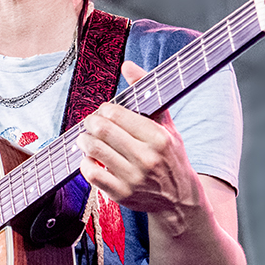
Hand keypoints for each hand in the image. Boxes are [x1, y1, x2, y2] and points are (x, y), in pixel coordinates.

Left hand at [76, 61, 204, 226]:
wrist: (179, 199)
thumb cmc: (171, 156)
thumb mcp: (167, 124)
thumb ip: (147, 93)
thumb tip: (127, 65)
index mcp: (159, 138)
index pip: (116, 114)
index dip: (104, 109)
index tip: (105, 112)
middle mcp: (146, 158)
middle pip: (101, 130)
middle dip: (90, 122)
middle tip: (91, 123)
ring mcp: (133, 178)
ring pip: (93, 150)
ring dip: (84, 140)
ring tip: (88, 139)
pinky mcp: (121, 194)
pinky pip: (91, 173)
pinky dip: (85, 163)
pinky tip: (91, 159)